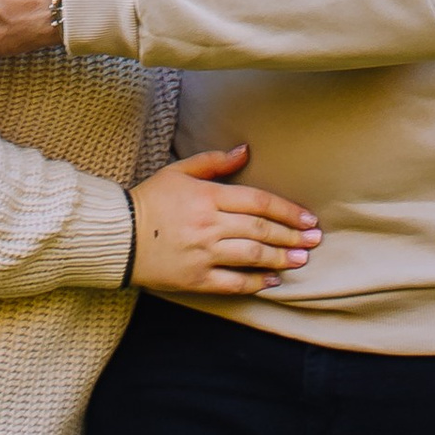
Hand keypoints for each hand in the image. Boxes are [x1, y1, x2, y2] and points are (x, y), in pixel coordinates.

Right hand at [131, 148, 321, 296]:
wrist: (119, 234)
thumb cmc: (150, 198)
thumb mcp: (179, 171)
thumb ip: (214, 161)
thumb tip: (245, 151)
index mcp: (208, 196)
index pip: (258, 202)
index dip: (287, 210)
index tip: (308, 218)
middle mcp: (209, 225)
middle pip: (261, 230)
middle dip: (292, 235)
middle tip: (315, 239)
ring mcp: (203, 254)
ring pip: (252, 256)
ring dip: (281, 258)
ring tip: (302, 259)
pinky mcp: (196, 279)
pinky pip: (232, 283)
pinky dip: (255, 283)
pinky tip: (273, 281)